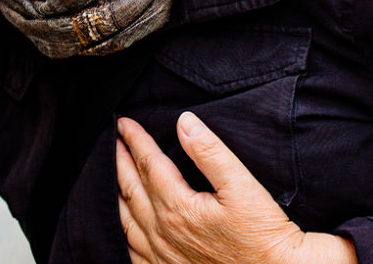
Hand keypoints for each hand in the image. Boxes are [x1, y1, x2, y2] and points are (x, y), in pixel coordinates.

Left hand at [115, 113, 357, 263]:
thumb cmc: (262, 233)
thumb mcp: (242, 185)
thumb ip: (211, 152)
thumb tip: (185, 122)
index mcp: (179, 207)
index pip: (149, 165)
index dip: (136, 141)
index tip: (124, 122)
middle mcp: (163, 232)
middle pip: (131, 188)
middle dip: (119, 160)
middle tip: (111, 139)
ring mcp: (161, 255)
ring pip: (125, 219)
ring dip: (116, 192)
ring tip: (110, 173)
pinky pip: (131, 250)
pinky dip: (121, 230)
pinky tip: (121, 222)